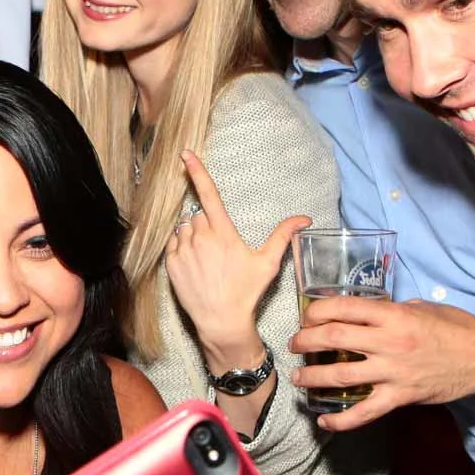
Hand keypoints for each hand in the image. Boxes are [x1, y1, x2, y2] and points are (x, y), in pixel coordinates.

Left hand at [164, 151, 308, 362]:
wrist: (220, 320)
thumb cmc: (246, 291)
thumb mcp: (268, 262)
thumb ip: (283, 236)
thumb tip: (304, 218)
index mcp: (222, 232)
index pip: (208, 194)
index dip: (196, 171)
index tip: (185, 154)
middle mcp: (199, 237)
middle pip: (198, 215)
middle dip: (207, 224)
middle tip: (219, 248)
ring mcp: (182, 250)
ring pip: (184, 229)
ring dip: (193, 235)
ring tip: (206, 258)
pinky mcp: (170, 263)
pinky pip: (173, 244)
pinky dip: (181, 248)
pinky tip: (195, 264)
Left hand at [290, 296, 474, 431]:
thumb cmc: (455, 327)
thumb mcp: (420, 307)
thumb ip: (389, 310)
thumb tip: (363, 312)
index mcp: (392, 315)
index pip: (342, 309)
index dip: (316, 311)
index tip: (307, 316)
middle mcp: (389, 342)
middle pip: (333, 339)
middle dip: (305, 341)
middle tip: (295, 345)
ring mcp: (394, 372)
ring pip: (341, 376)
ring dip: (313, 378)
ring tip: (299, 379)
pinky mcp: (402, 397)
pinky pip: (366, 412)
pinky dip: (342, 420)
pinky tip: (325, 422)